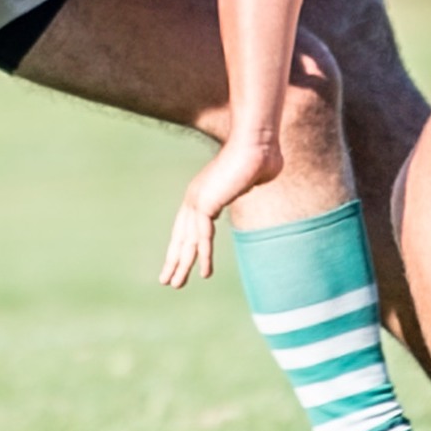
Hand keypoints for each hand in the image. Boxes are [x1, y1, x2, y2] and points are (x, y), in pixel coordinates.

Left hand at [161, 133, 283, 287]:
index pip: (188, 224)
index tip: (180, 261)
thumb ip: (250, 183)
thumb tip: (254, 184)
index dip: (183, 244)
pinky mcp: (205, 204)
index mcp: (205, 191)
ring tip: (175, 285)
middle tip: (167, 281)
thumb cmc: (262, 156)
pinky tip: (205, 274)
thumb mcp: (254, 176)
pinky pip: (203, 237)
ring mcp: (198, 199)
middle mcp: (196, 196)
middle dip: (175, 260)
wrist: (259, 145)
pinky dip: (204, 256)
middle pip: (181, 235)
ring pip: (187, 240)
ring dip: (181, 264)